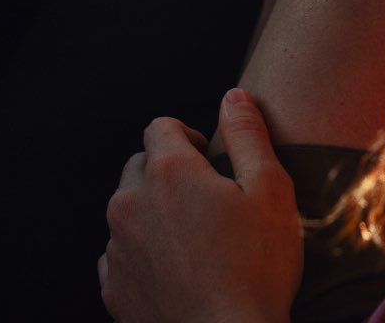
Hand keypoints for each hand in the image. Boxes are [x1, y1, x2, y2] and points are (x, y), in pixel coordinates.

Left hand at [98, 89, 300, 322]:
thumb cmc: (256, 269)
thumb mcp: (271, 191)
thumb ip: (248, 136)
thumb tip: (234, 97)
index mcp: (169, 172)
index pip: (161, 127)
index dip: (188, 137)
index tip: (210, 161)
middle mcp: (131, 203)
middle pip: (139, 166)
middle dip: (167, 172)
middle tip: (206, 202)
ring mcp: (117, 247)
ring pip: (128, 212)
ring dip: (154, 215)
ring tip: (195, 241)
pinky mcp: (114, 286)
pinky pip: (120, 255)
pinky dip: (143, 255)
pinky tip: (176, 272)